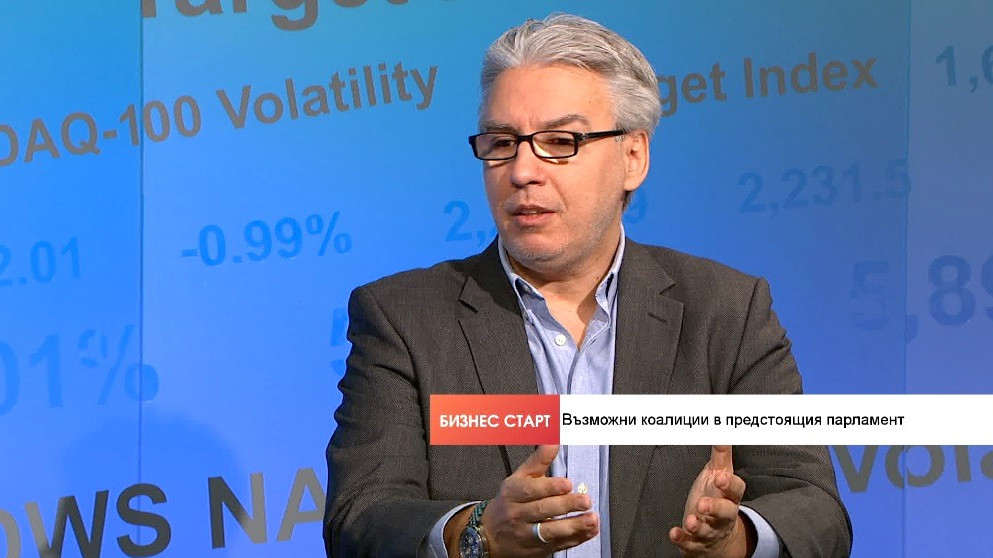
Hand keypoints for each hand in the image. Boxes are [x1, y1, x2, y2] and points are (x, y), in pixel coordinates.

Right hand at [483, 445, 598, 556]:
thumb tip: (553, 441)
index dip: (550, 487)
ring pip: (550, 531)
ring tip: (591, 519)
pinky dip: (576, 539)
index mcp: (512, 493)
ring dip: (573, 526)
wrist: (489, 535)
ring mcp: (527, 534)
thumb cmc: (510, 501)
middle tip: (585, 500)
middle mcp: (518, 514)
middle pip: (542, 510)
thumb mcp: (519, 478)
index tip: (567, 483)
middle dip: (566, 505)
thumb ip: (538, 460)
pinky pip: (559, 545)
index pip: (530, 490)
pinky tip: (590, 530)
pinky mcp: (537, 549)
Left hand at [669, 445, 752, 557]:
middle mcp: (722, 515)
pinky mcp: (696, 542)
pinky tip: (674, 533)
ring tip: (690, 521)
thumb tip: (722, 432)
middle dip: (715, 508)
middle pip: (725, 513)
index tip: (720, 477)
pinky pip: (690, 543)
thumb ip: (721, 455)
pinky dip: (682, 538)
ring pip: (707, 530)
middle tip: (703, 504)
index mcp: (728, 496)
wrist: (717, 536)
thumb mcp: (719, 475)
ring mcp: (709, 529)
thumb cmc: (716, 497)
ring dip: (698, 526)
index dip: (729, 484)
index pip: (736, 490)